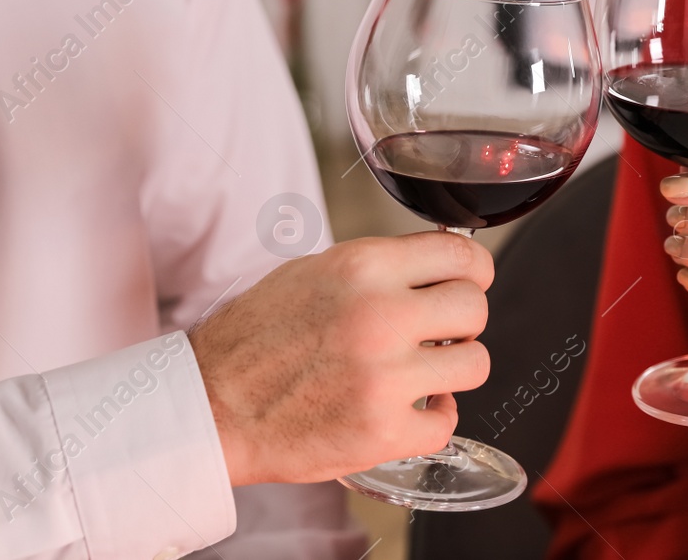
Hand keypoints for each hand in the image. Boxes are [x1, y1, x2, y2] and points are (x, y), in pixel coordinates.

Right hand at [190, 231, 492, 484]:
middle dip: (463, 319)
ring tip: (423, 370)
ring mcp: (384, 378)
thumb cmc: (257, 337)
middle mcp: (379, 317)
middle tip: (440, 332)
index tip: (469, 281)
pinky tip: (405, 408)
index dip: (473, 269)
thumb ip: (380, 268)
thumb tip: (439, 264)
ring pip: (476, 363)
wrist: (210, 404)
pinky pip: (447, 422)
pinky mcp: (382, 433)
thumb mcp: (315, 271)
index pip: (462, 253)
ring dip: (454, 368)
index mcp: (363, 268)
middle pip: (476, 307)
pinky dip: (432, 418)